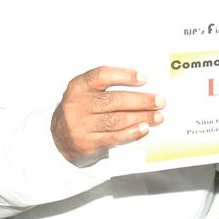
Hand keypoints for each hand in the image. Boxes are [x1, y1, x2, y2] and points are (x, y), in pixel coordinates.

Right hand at [50, 67, 164, 162]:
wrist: (59, 137)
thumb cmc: (82, 110)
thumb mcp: (87, 93)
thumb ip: (109, 88)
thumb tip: (144, 88)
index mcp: (78, 86)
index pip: (102, 76)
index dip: (124, 76)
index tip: (144, 79)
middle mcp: (77, 105)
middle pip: (115, 100)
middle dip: (142, 101)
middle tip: (160, 101)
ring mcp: (81, 125)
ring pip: (117, 120)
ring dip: (142, 118)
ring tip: (158, 116)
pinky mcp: (87, 143)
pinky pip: (115, 137)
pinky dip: (132, 132)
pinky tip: (144, 128)